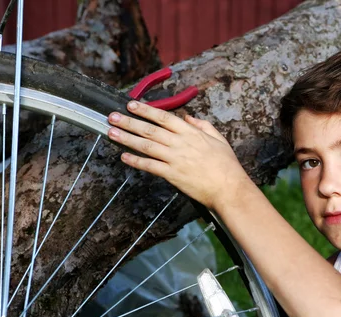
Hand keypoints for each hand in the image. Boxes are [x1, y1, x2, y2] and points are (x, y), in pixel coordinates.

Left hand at [107, 101, 252, 210]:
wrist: (229, 188)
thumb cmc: (226, 165)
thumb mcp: (218, 139)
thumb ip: (202, 126)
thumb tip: (188, 117)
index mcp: (191, 133)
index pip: (164, 117)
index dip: (146, 110)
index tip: (132, 105)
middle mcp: (180, 143)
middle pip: (150, 129)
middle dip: (129, 122)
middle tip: (113, 116)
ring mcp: (175, 159)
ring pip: (146, 145)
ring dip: (127, 139)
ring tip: (112, 133)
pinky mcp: (172, 175)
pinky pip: (150, 166)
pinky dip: (136, 161)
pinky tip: (124, 157)